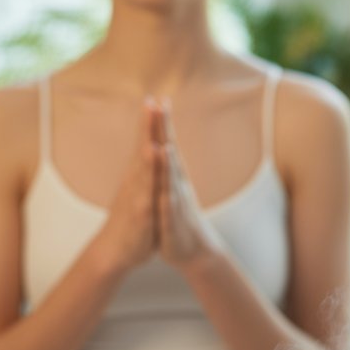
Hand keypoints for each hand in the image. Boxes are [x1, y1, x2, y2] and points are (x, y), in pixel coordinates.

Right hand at [92, 102, 160, 273]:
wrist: (114, 250)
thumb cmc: (130, 219)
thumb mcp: (138, 192)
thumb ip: (143, 171)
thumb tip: (146, 150)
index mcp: (139, 176)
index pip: (146, 144)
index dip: (151, 124)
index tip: (157, 99)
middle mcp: (136, 182)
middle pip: (143, 150)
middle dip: (148, 128)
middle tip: (152, 103)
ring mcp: (137, 198)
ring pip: (144, 173)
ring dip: (148, 153)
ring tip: (153, 135)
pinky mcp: (140, 216)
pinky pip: (146, 199)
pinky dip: (150, 186)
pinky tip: (154, 180)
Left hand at [155, 101, 221, 268]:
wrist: (193, 250)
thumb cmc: (178, 218)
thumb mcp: (170, 189)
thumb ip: (166, 168)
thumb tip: (162, 145)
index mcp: (172, 176)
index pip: (165, 144)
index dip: (161, 124)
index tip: (156, 99)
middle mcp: (176, 184)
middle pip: (169, 152)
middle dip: (164, 130)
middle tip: (160, 104)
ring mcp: (175, 201)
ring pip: (170, 178)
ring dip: (166, 161)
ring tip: (161, 141)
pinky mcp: (172, 221)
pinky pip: (168, 207)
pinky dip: (166, 197)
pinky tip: (164, 191)